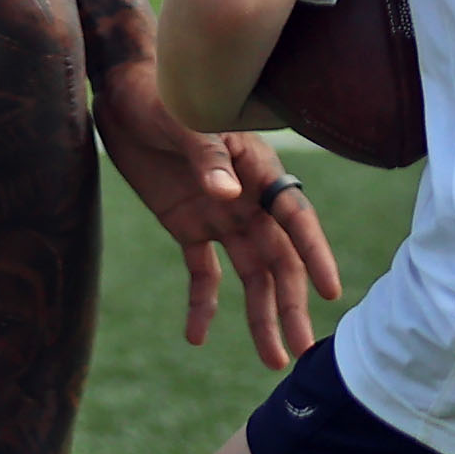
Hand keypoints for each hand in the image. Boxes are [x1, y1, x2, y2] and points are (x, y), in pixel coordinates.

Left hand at [92, 67, 341, 372]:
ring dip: (260, 316)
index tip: (330, 292)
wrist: (124, 93)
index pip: (295, 218)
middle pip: (279, 259)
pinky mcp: (190, 226)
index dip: (314, 254)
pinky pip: (204, 273)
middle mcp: (248, 199)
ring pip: (251, 275)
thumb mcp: (187, 122)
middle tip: (302, 350)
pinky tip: (196, 337)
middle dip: (291, 304)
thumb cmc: (165, 96)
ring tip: (273, 360)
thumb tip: (227, 196)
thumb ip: (209, 159)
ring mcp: (222, 216)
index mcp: (259, 170)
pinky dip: (203, 305)